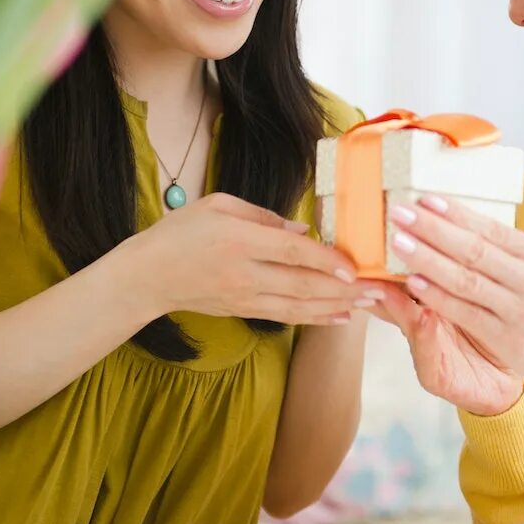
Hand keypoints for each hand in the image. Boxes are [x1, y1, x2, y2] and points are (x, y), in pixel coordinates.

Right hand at [118, 193, 383, 324]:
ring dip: (336, 306)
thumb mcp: (219, 205)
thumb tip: (303, 230)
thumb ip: (264, 215)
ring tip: (368, 305)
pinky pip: (286, 316)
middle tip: (377, 289)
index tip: (354, 266)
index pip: (292, 252)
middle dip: (343, 288)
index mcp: (240, 240)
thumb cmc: (181, 232)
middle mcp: (245, 273)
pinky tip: (339, 317)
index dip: (325, 260)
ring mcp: (244, 297)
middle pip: (303, 283)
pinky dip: (315, 318)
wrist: (146, 276)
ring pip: (299, 305)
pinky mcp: (243, 311)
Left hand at [385, 196, 523, 408]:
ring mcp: (522, 311)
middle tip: (399, 212)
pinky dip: (438, 296)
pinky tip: (415, 282)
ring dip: (426, 258)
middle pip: (472, 249)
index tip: (426, 199)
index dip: (455, 213)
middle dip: (431, 228)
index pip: (492, 228)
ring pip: (464, 278)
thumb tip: (479, 229)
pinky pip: (465, 313)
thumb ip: (523, 253)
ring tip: (399, 241)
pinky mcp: (511, 341)